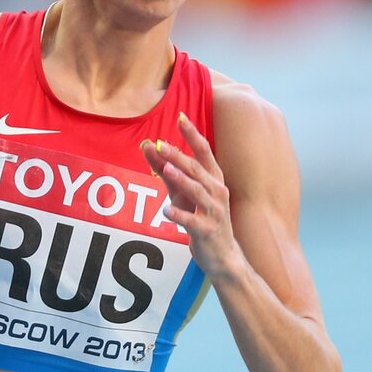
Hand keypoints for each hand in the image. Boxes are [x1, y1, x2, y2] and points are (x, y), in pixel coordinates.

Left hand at [140, 113, 245, 279]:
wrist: (222, 255)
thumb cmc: (201, 218)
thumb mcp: (182, 193)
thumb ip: (166, 171)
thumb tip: (148, 146)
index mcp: (213, 179)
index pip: (204, 152)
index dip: (193, 134)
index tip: (180, 116)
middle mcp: (216, 191)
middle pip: (196, 169)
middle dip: (178, 155)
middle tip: (158, 144)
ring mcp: (213, 211)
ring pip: (197, 191)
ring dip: (181, 179)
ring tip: (167, 169)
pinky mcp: (207, 230)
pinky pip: (191, 221)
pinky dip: (179, 215)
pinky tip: (166, 211)